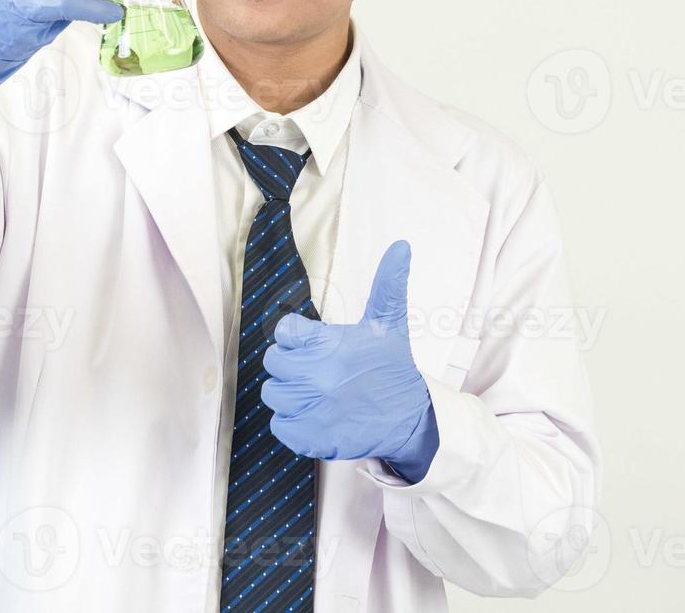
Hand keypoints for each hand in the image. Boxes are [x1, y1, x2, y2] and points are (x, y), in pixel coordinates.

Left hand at [261, 240, 439, 482]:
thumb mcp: (389, 324)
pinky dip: (293, 422)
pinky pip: (279, 425)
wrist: (411, 419)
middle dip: (293, 364)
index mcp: (328, 345)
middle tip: (317, 369)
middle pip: (274, 362)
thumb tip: (401, 246)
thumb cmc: (394, 368)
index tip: (314, 344)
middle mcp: (316, 377)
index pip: (284, 332)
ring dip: (291, 393)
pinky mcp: (309, 438)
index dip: (296, 337)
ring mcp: (311, 409)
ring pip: (273, 394)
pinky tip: (315, 414)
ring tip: (317, 392)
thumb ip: (387, 284)